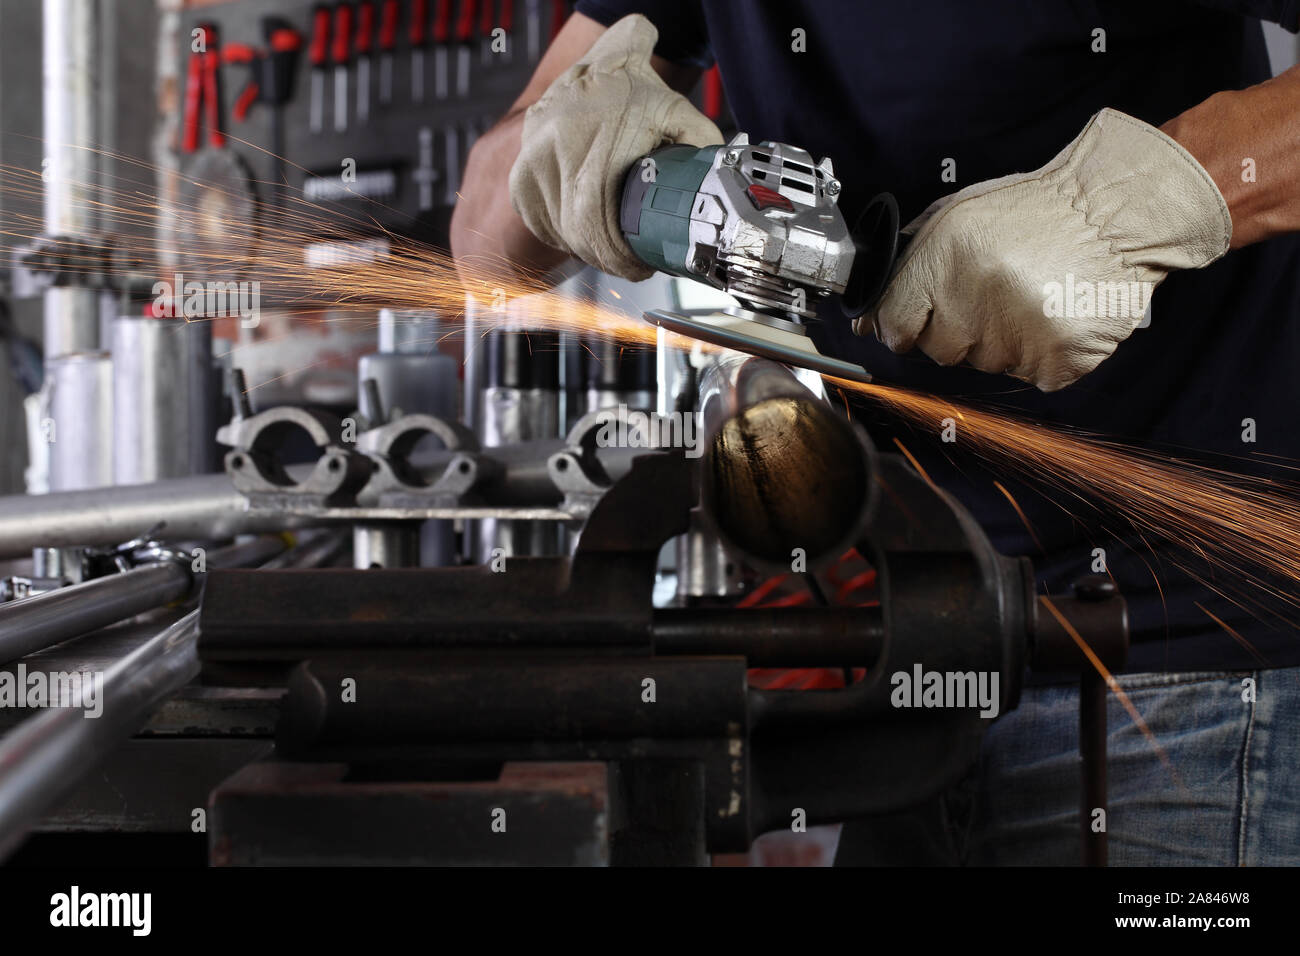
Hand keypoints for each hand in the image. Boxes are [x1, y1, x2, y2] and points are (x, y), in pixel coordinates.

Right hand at [508, 14, 721, 280]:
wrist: (599, 64)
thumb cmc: (638, 90)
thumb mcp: (679, 114)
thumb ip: (701, 151)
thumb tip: (716, 195)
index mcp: (588, 139)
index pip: (594, 223)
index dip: (618, 256)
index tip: (639, 267)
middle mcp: (551, 150)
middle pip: (576, 235)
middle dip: (608, 258)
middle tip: (634, 265)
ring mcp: (530, 165)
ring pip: (558, 233)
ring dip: (587, 249)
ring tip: (615, 246)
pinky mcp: (521, 177)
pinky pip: (542, 224)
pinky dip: (565, 235)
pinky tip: (588, 230)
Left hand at [863, 108, 1231, 390]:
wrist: (1115, 210)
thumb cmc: (1036, 211)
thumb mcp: (958, 215)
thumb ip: (908, 263)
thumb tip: (868, 316)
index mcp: (946, 258)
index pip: (894, 323)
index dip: (900, 325)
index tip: (910, 322)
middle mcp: (977, 299)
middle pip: (938, 350)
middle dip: (957, 329)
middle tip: (991, 293)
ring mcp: (1019, 334)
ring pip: (985, 364)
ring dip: (1001, 340)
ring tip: (1029, 295)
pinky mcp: (1058, 359)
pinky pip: (1030, 376)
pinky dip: (1040, 355)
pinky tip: (1053, 316)